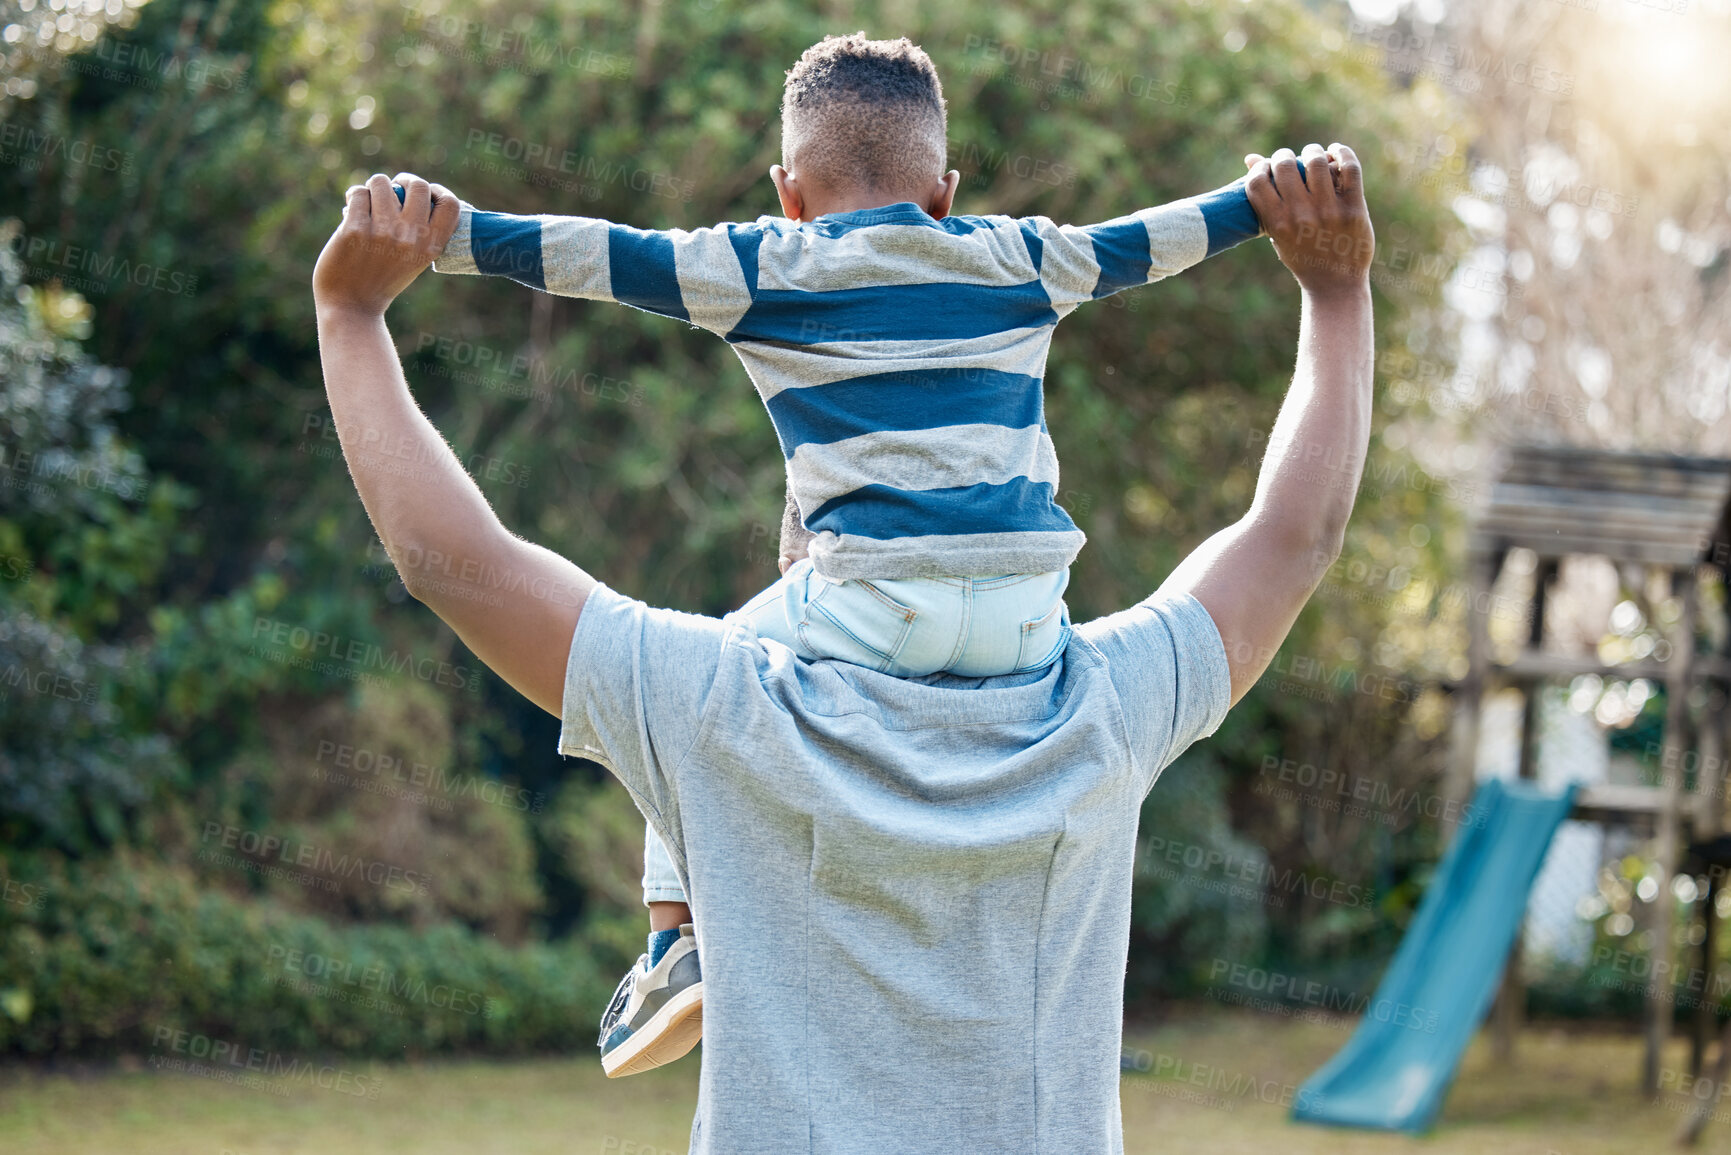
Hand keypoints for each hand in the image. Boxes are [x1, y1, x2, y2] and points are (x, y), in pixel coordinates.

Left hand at [312, 172, 458, 316]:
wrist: (352, 305)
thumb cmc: (383, 279)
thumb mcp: (415, 259)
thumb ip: (420, 230)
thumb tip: (410, 189)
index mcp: (431, 246)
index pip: (450, 204)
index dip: (438, 191)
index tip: (426, 192)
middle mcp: (411, 237)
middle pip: (417, 185)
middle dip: (403, 180)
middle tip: (394, 189)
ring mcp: (382, 232)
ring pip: (382, 182)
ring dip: (374, 187)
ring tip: (369, 200)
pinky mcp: (355, 229)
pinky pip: (358, 193)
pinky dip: (354, 196)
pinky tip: (351, 208)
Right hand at [1243, 144, 1372, 299]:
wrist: (1335, 284)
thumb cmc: (1302, 255)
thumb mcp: (1277, 232)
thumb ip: (1265, 199)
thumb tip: (1250, 159)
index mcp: (1278, 224)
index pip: (1257, 181)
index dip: (1260, 167)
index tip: (1267, 167)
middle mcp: (1301, 216)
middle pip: (1285, 165)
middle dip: (1284, 155)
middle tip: (1289, 159)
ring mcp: (1329, 211)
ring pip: (1316, 161)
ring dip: (1312, 151)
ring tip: (1313, 155)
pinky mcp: (1354, 208)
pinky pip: (1350, 168)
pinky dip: (1342, 152)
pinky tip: (1336, 152)